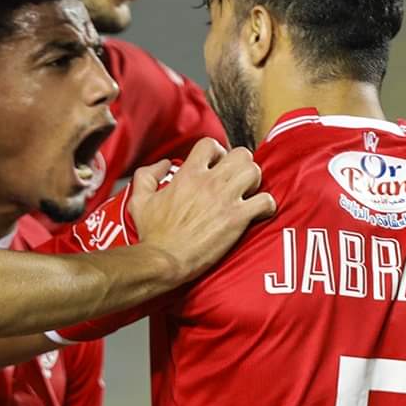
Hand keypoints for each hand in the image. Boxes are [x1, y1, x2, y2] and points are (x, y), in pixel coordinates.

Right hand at [128, 138, 274, 284]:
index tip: (216, 165)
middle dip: (241, 165)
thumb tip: (163, 164)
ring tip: (247, 193)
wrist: (163, 260)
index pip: (210, 145)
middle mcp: (210, 182)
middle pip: (240, 154)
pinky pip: (265, 201)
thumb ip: (148, 176)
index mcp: (188, 174)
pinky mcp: (237, 219)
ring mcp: (226, 199)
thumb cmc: (152, 234)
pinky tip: (258, 212)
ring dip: (254, 182)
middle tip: (235, 180)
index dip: (217, 152)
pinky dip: (266, 206)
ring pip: (255, 172)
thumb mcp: (140, 200)